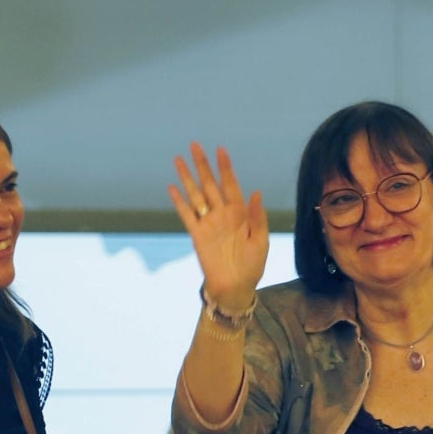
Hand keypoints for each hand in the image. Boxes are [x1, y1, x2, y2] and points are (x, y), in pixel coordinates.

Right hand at [168, 143, 267, 311]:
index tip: (220, 149)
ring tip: (178, 159)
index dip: (225, 167)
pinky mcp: (197, 235)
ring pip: (196, 195)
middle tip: (195, 145)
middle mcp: (222, 214)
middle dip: (202, 165)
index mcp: (240, 213)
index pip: (231, 184)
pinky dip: (179, 202)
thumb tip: (256, 192)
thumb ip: (257, 217)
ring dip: (187, 178)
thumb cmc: (253, 266)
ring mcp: (208, 224)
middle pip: (210, 184)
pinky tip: (172, 187)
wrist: (236, 288)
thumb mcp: (260, 241)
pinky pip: (187, 215)